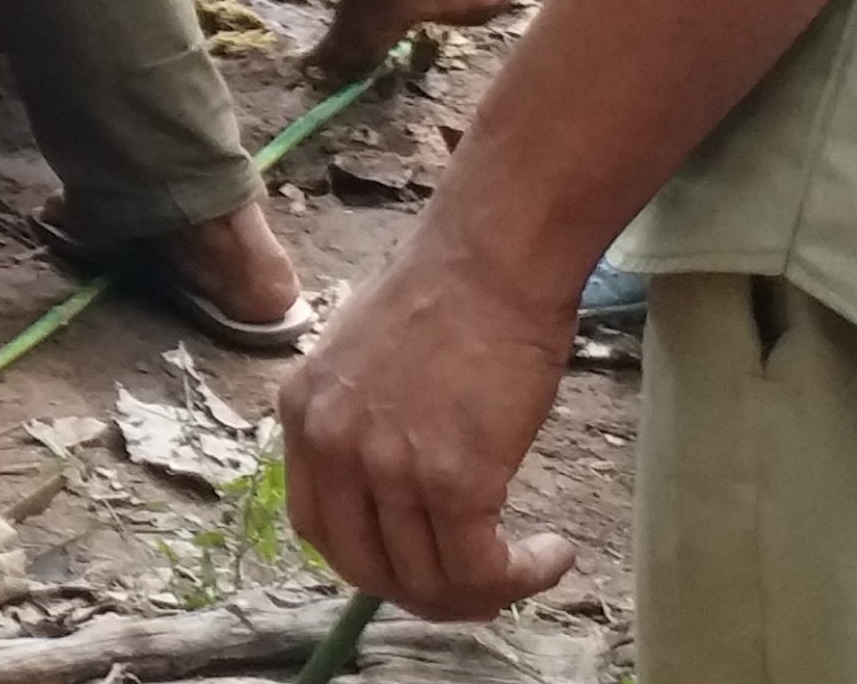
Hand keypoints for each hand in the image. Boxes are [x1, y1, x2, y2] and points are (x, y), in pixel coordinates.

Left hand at [276, 231, 585, 621]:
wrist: (491, 262)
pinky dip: (520, 579)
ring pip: (427, 580)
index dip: (371, 562)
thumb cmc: (447, 299)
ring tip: (526, 569)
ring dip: (483, 593)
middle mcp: (331, 445)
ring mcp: (386, 465)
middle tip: (479, 586)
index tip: (418, 563)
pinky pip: (479, 568)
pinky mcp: (452, 479)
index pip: (316, 528)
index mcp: (302, 413)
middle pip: (366, 568)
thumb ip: (362, 424)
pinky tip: (553, 554)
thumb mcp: (362, 361)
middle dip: (425, 593)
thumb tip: (393, 494)